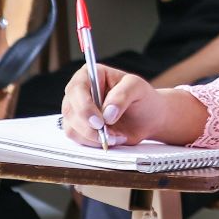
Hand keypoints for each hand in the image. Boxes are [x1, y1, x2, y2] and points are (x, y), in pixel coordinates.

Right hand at [61, 64, 205, 148]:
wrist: (148, 118)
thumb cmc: (142, 98)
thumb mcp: (138, 88)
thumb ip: (122, 95)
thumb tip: (107, 113)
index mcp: (90, 75)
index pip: (77, 88)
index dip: (84, 106)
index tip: (100, 122)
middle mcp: (79, 92)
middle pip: (70, 110)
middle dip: (88, 126)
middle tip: (107, 134)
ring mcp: (77, 111)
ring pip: (71, 128)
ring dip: (92, 137)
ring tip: (115, 136)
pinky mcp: (79, 128)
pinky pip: (77, 139)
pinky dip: (93, 143)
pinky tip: (111, 139)